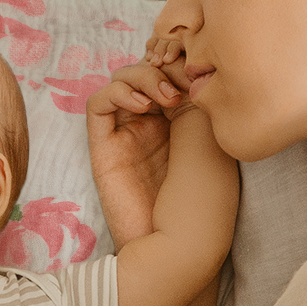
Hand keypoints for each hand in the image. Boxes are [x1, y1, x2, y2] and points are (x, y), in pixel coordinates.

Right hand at [86, 60, 192, 244]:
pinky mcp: (105, 147)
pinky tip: (142, 105)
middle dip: (163, 65)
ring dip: (143, 76)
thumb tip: (175, 63)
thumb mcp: (206, 135)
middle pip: (146, 69)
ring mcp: (128, 134)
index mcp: (183, 121)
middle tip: (180, 83)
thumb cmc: (203, 197)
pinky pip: (99, 104)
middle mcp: (155, 124)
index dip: (179, 60)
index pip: (172, 71)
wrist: (180, 245)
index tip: (196, 66)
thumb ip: (191, 96)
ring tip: (165, 98)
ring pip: (122, 80)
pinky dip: (117, 92)